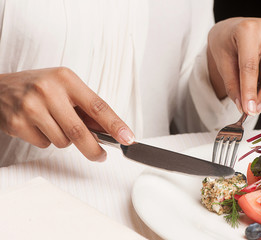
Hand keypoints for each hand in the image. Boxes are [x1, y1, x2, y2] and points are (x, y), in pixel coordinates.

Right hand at [0, 67, 134, 160]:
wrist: (0, 88)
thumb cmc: (38, 87)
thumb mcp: (65, 87)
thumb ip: (86, 108)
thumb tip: (109, 131)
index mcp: (66, 79)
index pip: (97, 106)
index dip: (115, 125)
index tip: (128, 138)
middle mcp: (48, 91)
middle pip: (80, 132)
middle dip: (94, 149)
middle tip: (101, 155)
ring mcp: (31, 107)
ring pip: (63, 142)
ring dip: (65, 140)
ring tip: (53, 123)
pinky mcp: (18, 124)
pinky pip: (44, 144)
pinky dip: (47, 140)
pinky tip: (38, 125)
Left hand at [207, 17, 260, 114]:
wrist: (232, 30)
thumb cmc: (225, 44)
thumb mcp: (221, 64)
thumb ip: (232, 86)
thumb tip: (245, 108)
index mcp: (247, 29)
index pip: (250, 65)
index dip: (250, 90)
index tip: (249, 109)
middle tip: (255, 109)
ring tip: (256, 92)